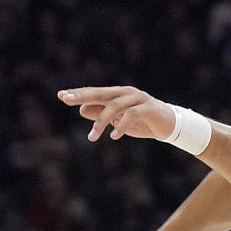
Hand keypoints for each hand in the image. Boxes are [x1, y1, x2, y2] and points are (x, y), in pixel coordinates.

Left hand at [58, 86, 175, 143]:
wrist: (169, 125)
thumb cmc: (140, 122)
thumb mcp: (117, 120)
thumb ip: (101, 113)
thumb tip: (82, 110)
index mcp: (117, 94)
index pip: (94, 93)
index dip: (78, 94)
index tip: (61, 96)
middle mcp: (126, 93)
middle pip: (101, 93)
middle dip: (83, 96)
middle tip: (66, 100)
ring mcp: (139, 99)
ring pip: (115, 105)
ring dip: (101, 121)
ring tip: (92, 137)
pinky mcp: (149, 108)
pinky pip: (132, 115)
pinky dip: (121, 126)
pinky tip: (114, 136)